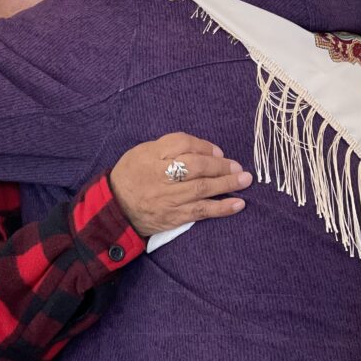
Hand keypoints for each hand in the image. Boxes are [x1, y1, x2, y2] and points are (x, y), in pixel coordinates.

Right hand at [109, 132, 251, 236]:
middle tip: (238, 166)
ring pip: (202, 188)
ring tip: (245, 180)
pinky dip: (221, 208)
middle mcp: (160, 175)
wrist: (115, 207)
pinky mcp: (174, 216)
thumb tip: (205, 150)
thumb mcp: (142, 152)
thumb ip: (168, 148)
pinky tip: (238, 204)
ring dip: (227, 184)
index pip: (182, 143)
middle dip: (220, 165)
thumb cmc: (131, 175)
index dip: (203, 146)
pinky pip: (201, 211)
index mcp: (151, 155)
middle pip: (196, 166)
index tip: (218, 151)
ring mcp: (169, 198)